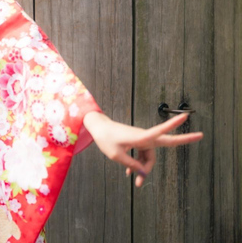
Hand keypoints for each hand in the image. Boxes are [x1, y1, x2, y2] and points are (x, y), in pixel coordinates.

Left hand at [83, 111, 202, 186]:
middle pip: (167, 142)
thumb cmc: (106, 140)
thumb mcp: (116, 156)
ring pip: (150, 157)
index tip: (185, 116)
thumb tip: (144, 172)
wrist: (98, 129)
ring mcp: (142, 140)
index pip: (160, 130)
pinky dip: (138, 165)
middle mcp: (145, 137)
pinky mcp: (138, 143)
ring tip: (137, 183)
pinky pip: (143, 156)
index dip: (173, 125)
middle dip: (183, 140)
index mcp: (141, 137)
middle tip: (201, 135)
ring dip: (145, 169)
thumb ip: (131, 165)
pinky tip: (130, 174)